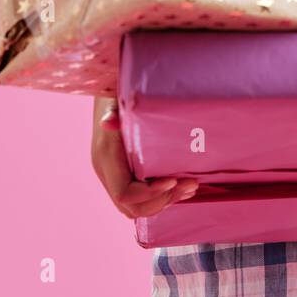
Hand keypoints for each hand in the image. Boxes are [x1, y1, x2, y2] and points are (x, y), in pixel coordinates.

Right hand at [91, 97, 198, 218]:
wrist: (108, 89)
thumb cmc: (115, 93)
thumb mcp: (115, 100)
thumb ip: (113, 112)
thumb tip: (108, 122)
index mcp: (106, 158)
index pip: (124, 194)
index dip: (149, 194)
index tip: (173, 180)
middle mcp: (107, 172)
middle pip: (132, 207)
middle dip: (162, 201)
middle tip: (190, 184)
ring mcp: (114, 175)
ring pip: (136, 207)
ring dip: (164, 201)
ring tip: (190, 186)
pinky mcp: (124, 173)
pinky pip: (140, 197)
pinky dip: (160, 197)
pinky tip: (181, 186)